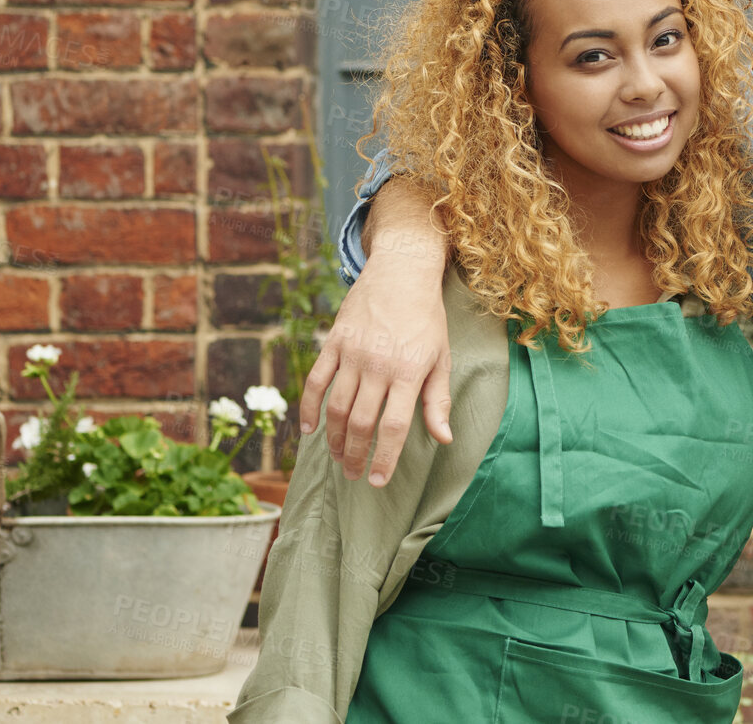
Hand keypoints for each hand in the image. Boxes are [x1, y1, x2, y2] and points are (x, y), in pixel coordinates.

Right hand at [300, 246, 451, 486]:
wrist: (402, 272)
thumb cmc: (427, 319)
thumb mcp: (441, 357)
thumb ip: (438, 400)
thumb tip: (444, 438)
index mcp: (409, 372)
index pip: (393, 427)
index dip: (384, 458)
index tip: (378, 481)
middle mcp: (379, 365)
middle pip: (361, 423)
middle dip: (356, 455)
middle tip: (354, 474)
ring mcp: (353, 353)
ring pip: (336, 407)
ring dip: (334, 438)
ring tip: (338, 456)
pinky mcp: (334, 342)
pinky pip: (315, 381)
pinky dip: (309, 408)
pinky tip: (309, 430)